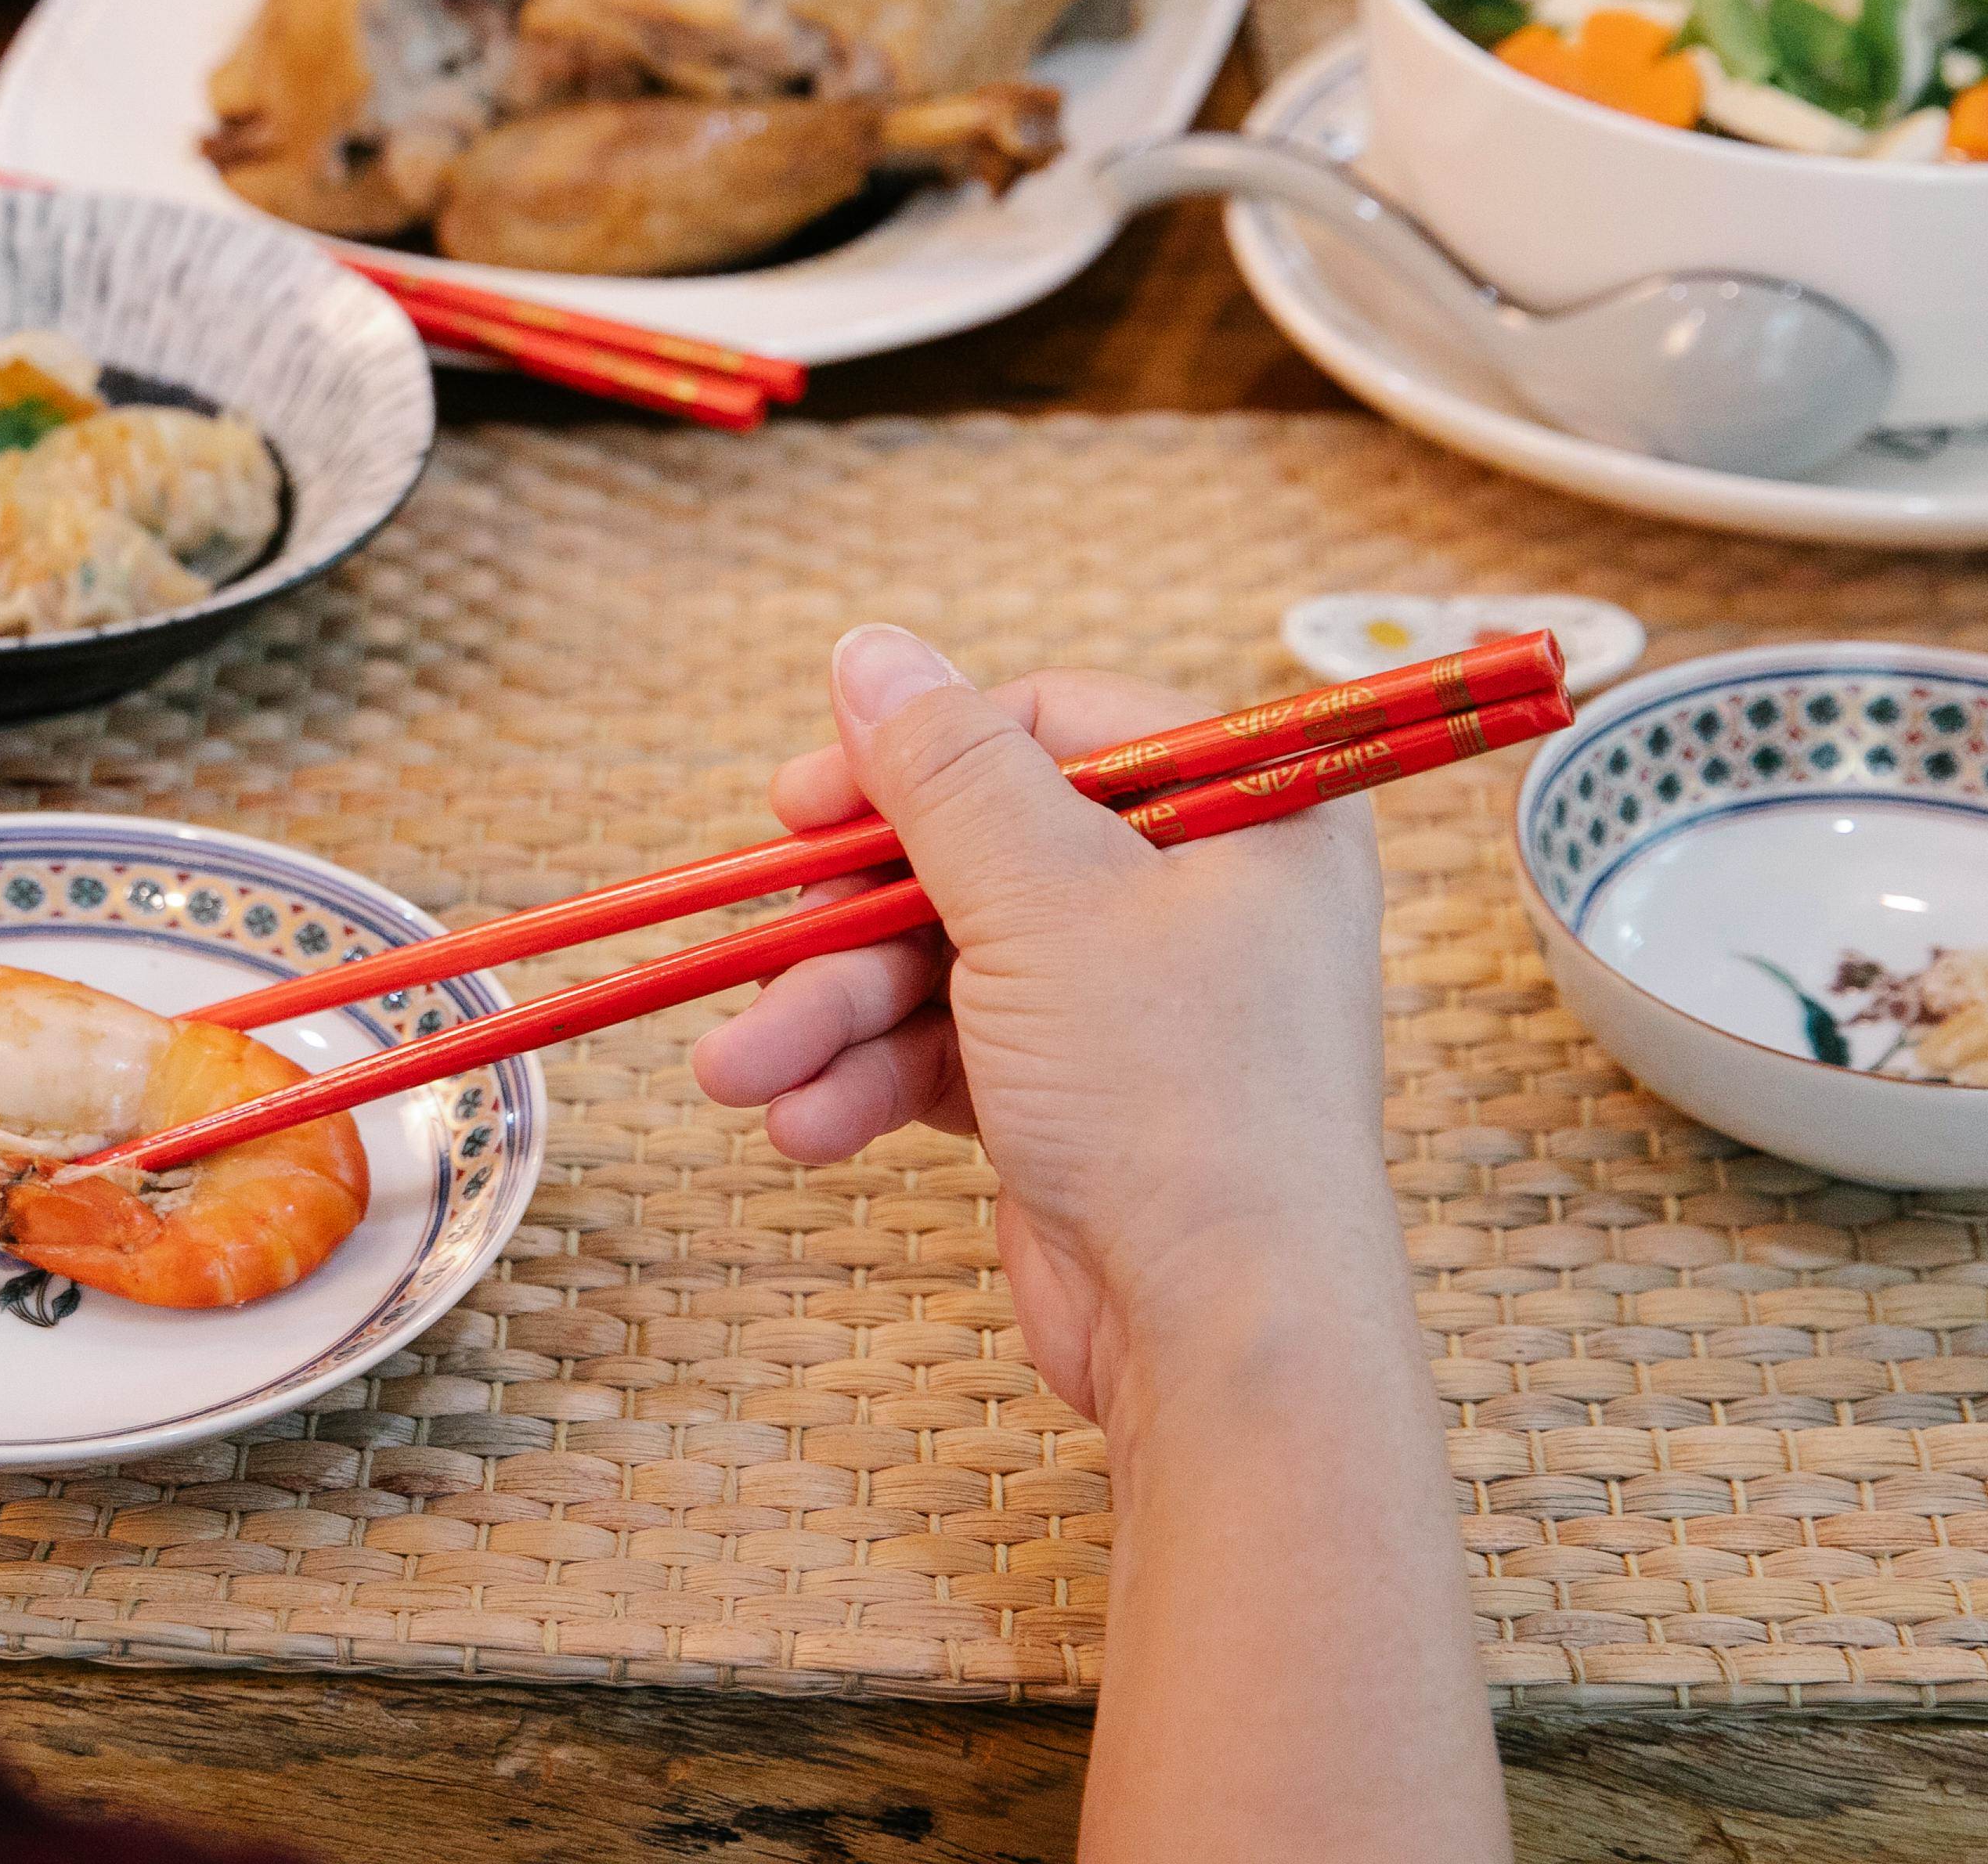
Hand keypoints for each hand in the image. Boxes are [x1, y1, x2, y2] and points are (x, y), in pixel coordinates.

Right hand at [691, 627, 1391, 1416]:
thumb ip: (943, 773)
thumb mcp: (1044, 900)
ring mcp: (1135, 1007)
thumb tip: (869, 650)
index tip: (802, 800)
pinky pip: (949, 1054)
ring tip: (742, 1073)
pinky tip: (803, 1124)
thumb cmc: (1173, 1096)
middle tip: (757, 946)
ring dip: (833, 1017)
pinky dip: (871, 1082)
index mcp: (1245, 812)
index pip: (1054, 728)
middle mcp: (1200, 897)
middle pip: (978, 854)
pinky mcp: (1076, 1100)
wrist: (1224, 1337)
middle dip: (848, 922)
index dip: (916, 758)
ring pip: (943, 964)